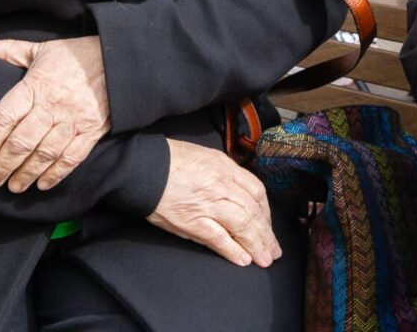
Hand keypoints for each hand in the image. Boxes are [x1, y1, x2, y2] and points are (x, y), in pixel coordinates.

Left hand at [0, 34, 110, 192]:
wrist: (118, 61)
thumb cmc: (75, 56)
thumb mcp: (41, 49)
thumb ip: (9, 51)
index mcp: (36, 85)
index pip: (6, 115)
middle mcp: (53, 105)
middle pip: (22, 141)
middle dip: (4, 164)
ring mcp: (74, 120)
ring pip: (45, 154)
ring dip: (26, 173)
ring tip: (12, 187)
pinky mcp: (91, 132)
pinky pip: (71, 158)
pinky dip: (56, 174)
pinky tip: (42, 185)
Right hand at [145, 139, 281, 267]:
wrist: (142, 166)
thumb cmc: (170, 160)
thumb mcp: (205, 157)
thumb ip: (223, 174)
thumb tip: (236, 190)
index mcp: (225, 168)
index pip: (256, 192)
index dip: (266, 212)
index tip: (268, 225)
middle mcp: (221, 186)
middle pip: (253, 212)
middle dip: (266, 234)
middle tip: (273, 250)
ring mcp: (208, 204)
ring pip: (242, 226)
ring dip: (256, 245)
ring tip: (263, 259)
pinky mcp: (192, 221)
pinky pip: (219, 238)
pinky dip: (233, 250)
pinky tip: (243, 259)